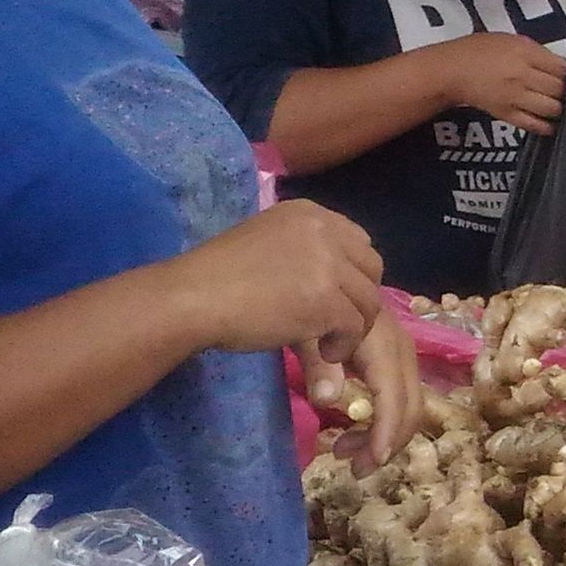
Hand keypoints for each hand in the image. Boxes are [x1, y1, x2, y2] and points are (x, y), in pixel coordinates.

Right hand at [184, 200, 387, 358]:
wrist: (194, 296)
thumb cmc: (217, 276)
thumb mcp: (265, 244)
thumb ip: (300, 252)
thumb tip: (329, 280)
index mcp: (308, 213)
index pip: (357, 240)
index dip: (352, 274)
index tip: (337, 298)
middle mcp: (323, 230)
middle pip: (370, 267)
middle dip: (359, 299)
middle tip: (338, 324)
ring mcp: (328, 263)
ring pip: (367, 300)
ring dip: (352, 327)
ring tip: (326, 343)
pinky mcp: (326, 299)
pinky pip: (355, 326)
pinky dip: (343, 344)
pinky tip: (322, 352)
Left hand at [307, 302, 421, 466]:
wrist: (302, 276)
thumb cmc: (293, 304)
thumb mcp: (299, 331)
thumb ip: (316, 364)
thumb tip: (328, 401)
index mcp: (375, 336)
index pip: (392, 391)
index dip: (387, 429)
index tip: (372, 462)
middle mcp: (395, 341)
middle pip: (410, 400)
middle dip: (390, 440)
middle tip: (357, 469)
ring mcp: (397, 345)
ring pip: (408, 398)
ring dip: (386, 432)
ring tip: (346, 453)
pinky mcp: (390, 351)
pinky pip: (398, 389)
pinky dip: (383, 416)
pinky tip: (355, 428)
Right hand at [431, 32, 565, 133]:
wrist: (451, 71)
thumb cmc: (478, 51)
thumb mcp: (510, 39)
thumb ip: (535, 51)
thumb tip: (559, 66)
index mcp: (524, 53)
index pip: (561, 68)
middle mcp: (522, 76)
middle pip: (559, 89)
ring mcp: (516, 97)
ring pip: (552, 108)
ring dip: (560, 109)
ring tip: (559, 106)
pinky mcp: (508, 115)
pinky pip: (535, 125)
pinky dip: (547, 126)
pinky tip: (551, 123)